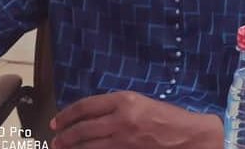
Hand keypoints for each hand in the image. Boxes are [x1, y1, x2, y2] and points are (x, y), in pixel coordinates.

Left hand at [50, 91, 222, 148]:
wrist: (189, 136)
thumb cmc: (168, 117)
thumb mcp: (141, 103)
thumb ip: (118, 106)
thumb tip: (91, 115)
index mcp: (125, 100)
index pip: (86, 106)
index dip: (67, 114)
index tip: (57, 121)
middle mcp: (121, 119)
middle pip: (83, 128)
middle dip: (65, 135)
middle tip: (56, 139)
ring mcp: (123, 140)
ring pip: (88, 145)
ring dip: (72, 147)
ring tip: (62, 148)